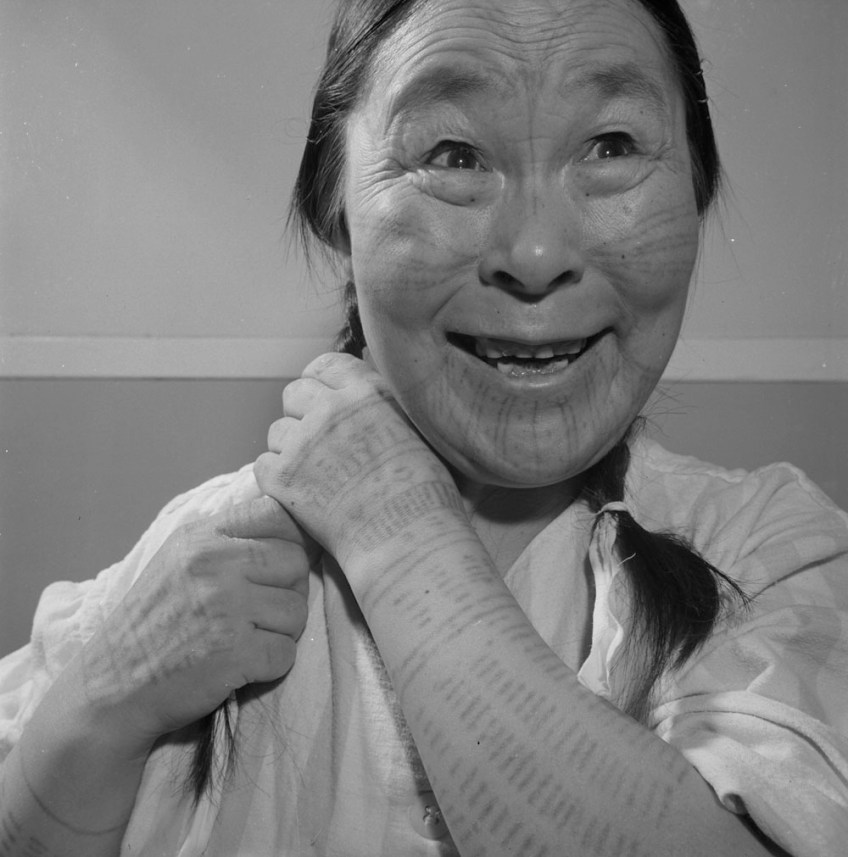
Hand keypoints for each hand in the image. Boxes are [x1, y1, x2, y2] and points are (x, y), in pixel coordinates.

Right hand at [74, 497, 313, 751]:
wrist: (110, 688)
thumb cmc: (152, 623)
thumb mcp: (180, 560)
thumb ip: (230, 539)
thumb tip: (298, 531)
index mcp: (202, 536)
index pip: (277, 514)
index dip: (291, 541)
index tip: (278, 567)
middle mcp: (214, 564)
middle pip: (296, 562)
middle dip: (289, 590)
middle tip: (260, 613)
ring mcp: (226, 607)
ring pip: (297, 610)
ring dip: (282, 631)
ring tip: (247, 639)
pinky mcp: (235, 652)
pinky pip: (286, 653)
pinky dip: (271, 665)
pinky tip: (242, 665)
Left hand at [254, 352, 463, 565]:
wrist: (407, 538)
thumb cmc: (425, 493)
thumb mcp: (418, 429)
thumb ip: (386, 407)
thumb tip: (370, 398)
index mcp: (367, 392)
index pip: (325, 365)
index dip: (321, 382)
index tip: (324, 399)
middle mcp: (331, 409)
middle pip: (294, 393)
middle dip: (301, 412)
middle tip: (317, 442)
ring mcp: (304, 443)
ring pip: (277, 431)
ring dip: (290, 448)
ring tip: (315, 474)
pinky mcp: (283, 478)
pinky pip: (264, 465)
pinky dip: (278, 479)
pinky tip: (303, 494)